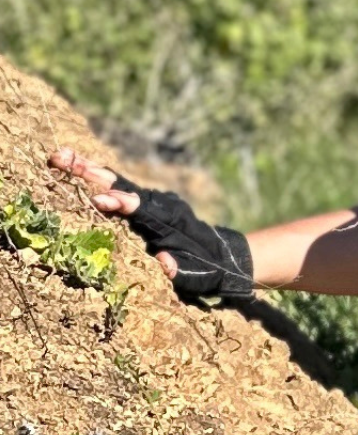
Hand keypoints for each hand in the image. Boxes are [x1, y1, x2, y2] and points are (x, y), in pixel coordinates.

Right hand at [49, 148, 253, 299]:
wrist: (222, 255)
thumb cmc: (207, 270)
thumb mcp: (199, 278)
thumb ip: (181, 273)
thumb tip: (163, 263)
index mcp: (172, 221)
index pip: (143, 210)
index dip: (122, 204)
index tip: (99, 200)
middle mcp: (161, 204)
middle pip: (124, 186)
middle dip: (94, 174)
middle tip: (62, 159)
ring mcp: (152, 199)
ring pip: (118, 181)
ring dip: (88, 168)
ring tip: (58, 156)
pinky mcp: (145, 200)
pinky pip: (118, 186)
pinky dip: (95, 176)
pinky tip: (71, 165)